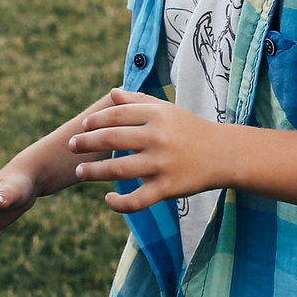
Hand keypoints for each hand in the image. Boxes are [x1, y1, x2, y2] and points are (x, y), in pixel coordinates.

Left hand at [69, 88, 225, 211]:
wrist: (224, 154)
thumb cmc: (191, 129)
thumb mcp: (168, 110)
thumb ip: (139, 102)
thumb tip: (112, 93)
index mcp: (157, 115)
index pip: (116, 115)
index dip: (95, 121)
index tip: (82, 127)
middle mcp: (158, 138)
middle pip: (111, 140)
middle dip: (85, 143)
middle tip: (71, 147)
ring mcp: (162, 164)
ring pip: (117, 170)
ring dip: (93, 172)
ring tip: (80, 171)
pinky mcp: (167, 188)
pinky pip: (136, 200)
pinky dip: (118, 202)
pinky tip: (108, 199)